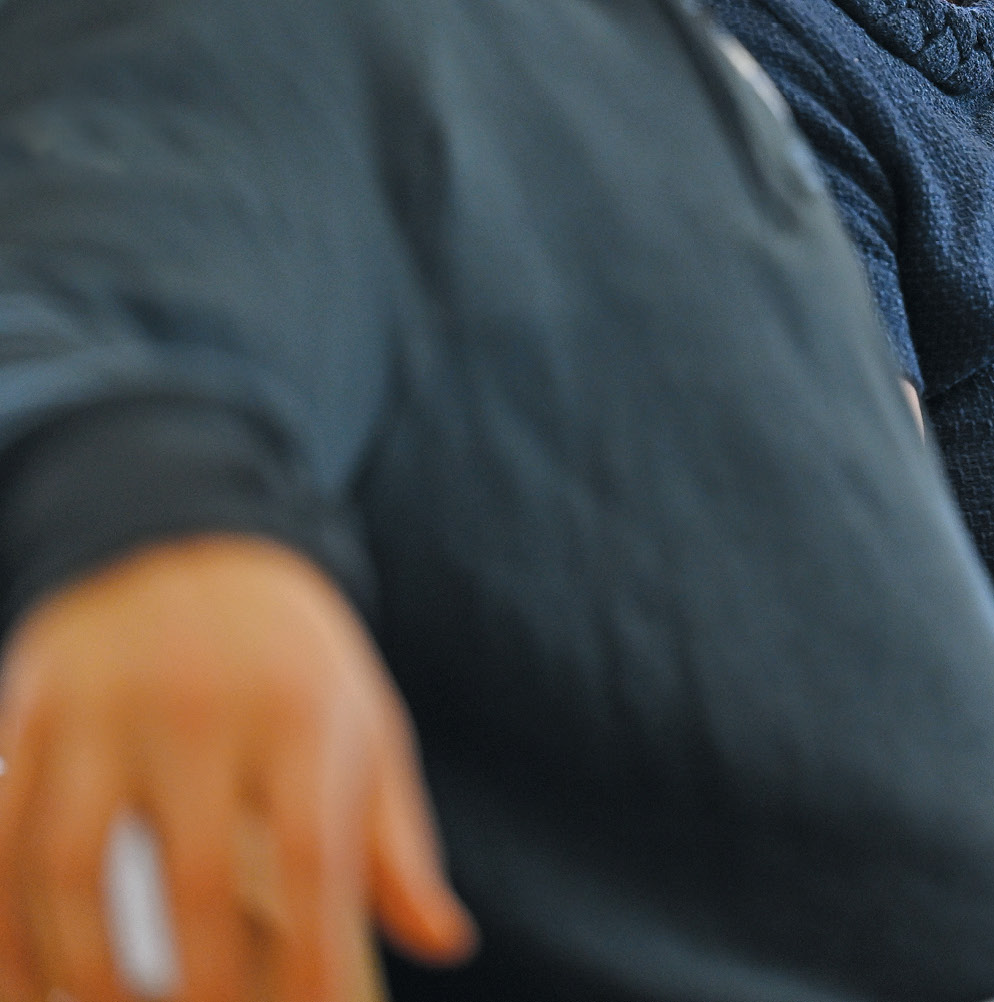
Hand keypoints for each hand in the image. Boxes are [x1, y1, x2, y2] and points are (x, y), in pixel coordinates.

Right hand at [0, 536, 474, 1001]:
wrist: (192, 541)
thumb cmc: (295, 665)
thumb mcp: (365, 729)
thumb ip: (396, 845)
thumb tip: (445, 943)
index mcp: (304, 715)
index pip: (313, 858)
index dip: (310, 956)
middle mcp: (205, 708)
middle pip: (194, 876)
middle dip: (193, 985)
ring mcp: (105, 709)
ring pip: (68, 866)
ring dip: (78, 969)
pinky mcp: (28, 711)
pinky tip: (18, 986)